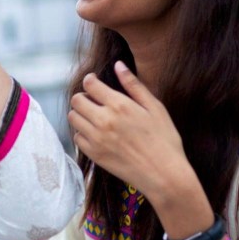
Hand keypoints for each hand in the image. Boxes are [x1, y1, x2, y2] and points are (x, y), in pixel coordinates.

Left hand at [68, 61, 194, 200]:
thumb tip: (118, 64)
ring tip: (95, 117)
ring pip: (73, 118)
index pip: (90, 84)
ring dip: (81, 114)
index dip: (91, 80)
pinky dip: (83, 133)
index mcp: (119, 105)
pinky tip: (97, 134)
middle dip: (84, 96)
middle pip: (77, 100)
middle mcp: (104, 120)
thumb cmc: (165, 139)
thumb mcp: (155, 107)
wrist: (164, 175)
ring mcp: (96, 139)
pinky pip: (77, 138)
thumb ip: (134, 85)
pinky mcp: (94, 155)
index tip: (95, 83)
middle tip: (95, 101)